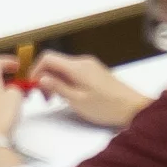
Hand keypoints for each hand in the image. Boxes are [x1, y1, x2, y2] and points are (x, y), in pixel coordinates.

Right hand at [28, 48, 148, 128]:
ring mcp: (90, 66)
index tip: (33, 85)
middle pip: (55, 62)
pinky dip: (66, 81)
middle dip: (45, 77)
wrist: (132, 108)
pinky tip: (70, 96)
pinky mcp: (95, 72)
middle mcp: (83, 62)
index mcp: (77, 67)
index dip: (36, 70)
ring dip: (56, 81)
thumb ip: (58, 87)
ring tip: (57, 99)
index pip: (48, 58)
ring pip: (64, 68)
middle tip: (45, 97)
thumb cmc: (107, 107)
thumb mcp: (77, 101)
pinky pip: (74, 72)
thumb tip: (41, 78)